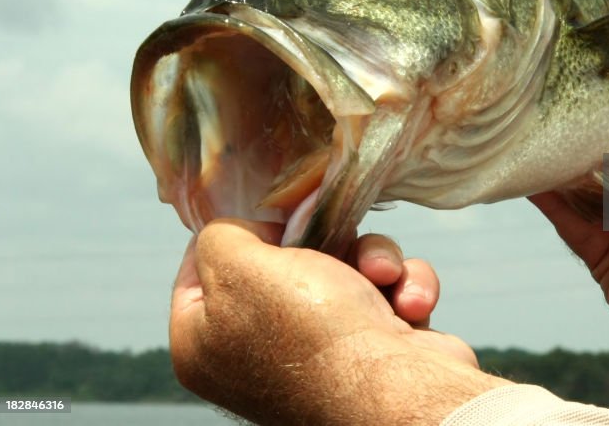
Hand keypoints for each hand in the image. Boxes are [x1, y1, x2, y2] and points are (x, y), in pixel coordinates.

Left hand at [169, 220, 508, 425]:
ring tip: (383, 276)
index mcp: (205, 342)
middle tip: (339, 240)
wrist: (399, 393)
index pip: (199, 267)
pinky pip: (385, 293)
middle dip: (327, 241)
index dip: (237, 232)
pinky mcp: (374, 349)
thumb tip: (249, 228)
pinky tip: (408, 305)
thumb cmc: (312, 331)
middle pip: (285, 259)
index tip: (269, 214)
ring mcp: (319, 351)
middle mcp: (257, 351)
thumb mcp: (238, 265)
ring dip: (375, 261)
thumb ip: (221, 234)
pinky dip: (402, 290)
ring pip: (346, 268)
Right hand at [531, 0, 608, 424]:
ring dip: (546, 131)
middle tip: (528, 46)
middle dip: (574, 89)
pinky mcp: (602, 246)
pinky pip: (559, 207)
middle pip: (605, 119)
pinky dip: (532, 179)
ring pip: (575, 159)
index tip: (577, 9)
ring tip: (505, 86)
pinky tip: (504, 146)